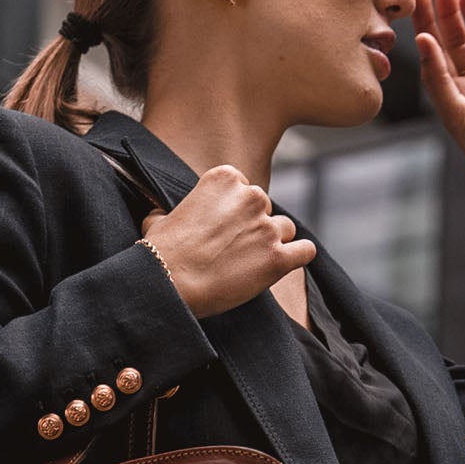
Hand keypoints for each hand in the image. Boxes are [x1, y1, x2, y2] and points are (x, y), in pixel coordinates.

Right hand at [138, 165, 314, 319]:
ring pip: (286, 229)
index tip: (225, 229)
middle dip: (254, 227)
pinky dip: (298, 257)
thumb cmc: (161, 254)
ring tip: (251, 262)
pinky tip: (284, 265)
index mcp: (225, 179)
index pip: (246, 189)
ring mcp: (266, 228)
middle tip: (234, 250)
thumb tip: (163, 215)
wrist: (168, 284)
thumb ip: (171, 211)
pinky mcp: (278, 258)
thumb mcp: (158, 219)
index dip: (236, 212)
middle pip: (266, 209)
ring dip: (273, 243)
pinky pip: (305, 251)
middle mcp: (251, 197)